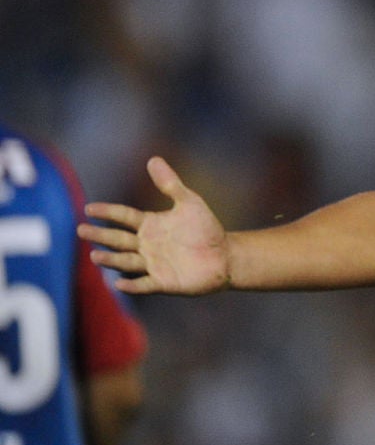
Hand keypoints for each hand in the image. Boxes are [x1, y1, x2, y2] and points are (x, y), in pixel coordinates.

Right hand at [79, 156, 230, 294]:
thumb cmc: (205, 228)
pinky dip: (132, 285)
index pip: (124, 216)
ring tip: (94, 255)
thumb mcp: (188, 202)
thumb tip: (153, 159)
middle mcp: (146, 245)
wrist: (224, 255)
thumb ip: (170, 183)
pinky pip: (144, 284)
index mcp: (150, 225)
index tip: (89, 208)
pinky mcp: (163, 282)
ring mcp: (153, 264)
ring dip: (111, 259)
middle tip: (81, 230)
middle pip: (118, 239)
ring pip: (126, 261)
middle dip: (100, 235)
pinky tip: (119, 283)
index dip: (108, 212)